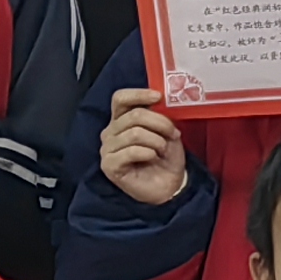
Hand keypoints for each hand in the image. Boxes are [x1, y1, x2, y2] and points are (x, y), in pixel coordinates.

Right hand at [96, 88, 191, 208]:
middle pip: (134, 115)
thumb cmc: (166, 156)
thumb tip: (158, 99)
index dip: (138, 94)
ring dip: (157, 141)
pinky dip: (148, 153)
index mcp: (121, 120)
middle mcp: (110, 132)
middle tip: (173, 134)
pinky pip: (131, 151)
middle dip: (160, 123)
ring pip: (134, 133)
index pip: (120, 99)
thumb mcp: (167, 131)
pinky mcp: (109, 165)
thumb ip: (159, 114)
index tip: (158, 97)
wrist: (170, 184)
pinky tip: (153, 158)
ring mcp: (107, 149)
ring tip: (163, 150)